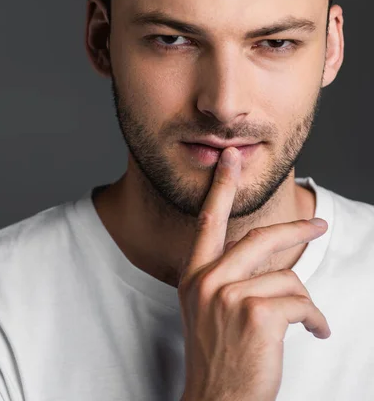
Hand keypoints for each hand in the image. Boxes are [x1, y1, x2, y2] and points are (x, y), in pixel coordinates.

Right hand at [178, 146, 329, 400]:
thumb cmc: (219, 355)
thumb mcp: (208, 309)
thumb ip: (226, 276)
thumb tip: (264, 251)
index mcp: (194, 276)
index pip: (208, 221)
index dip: (221, 187)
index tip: (230, 159)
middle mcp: (206, 281)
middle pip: (260, 238)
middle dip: (296, 231)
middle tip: (319, 226)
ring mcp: (228, 297)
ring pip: (288, 278)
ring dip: (304, 304)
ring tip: (306, 323)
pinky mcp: (255, 314)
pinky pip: (302, 302)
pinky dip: (316, 319)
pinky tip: (315, 332)